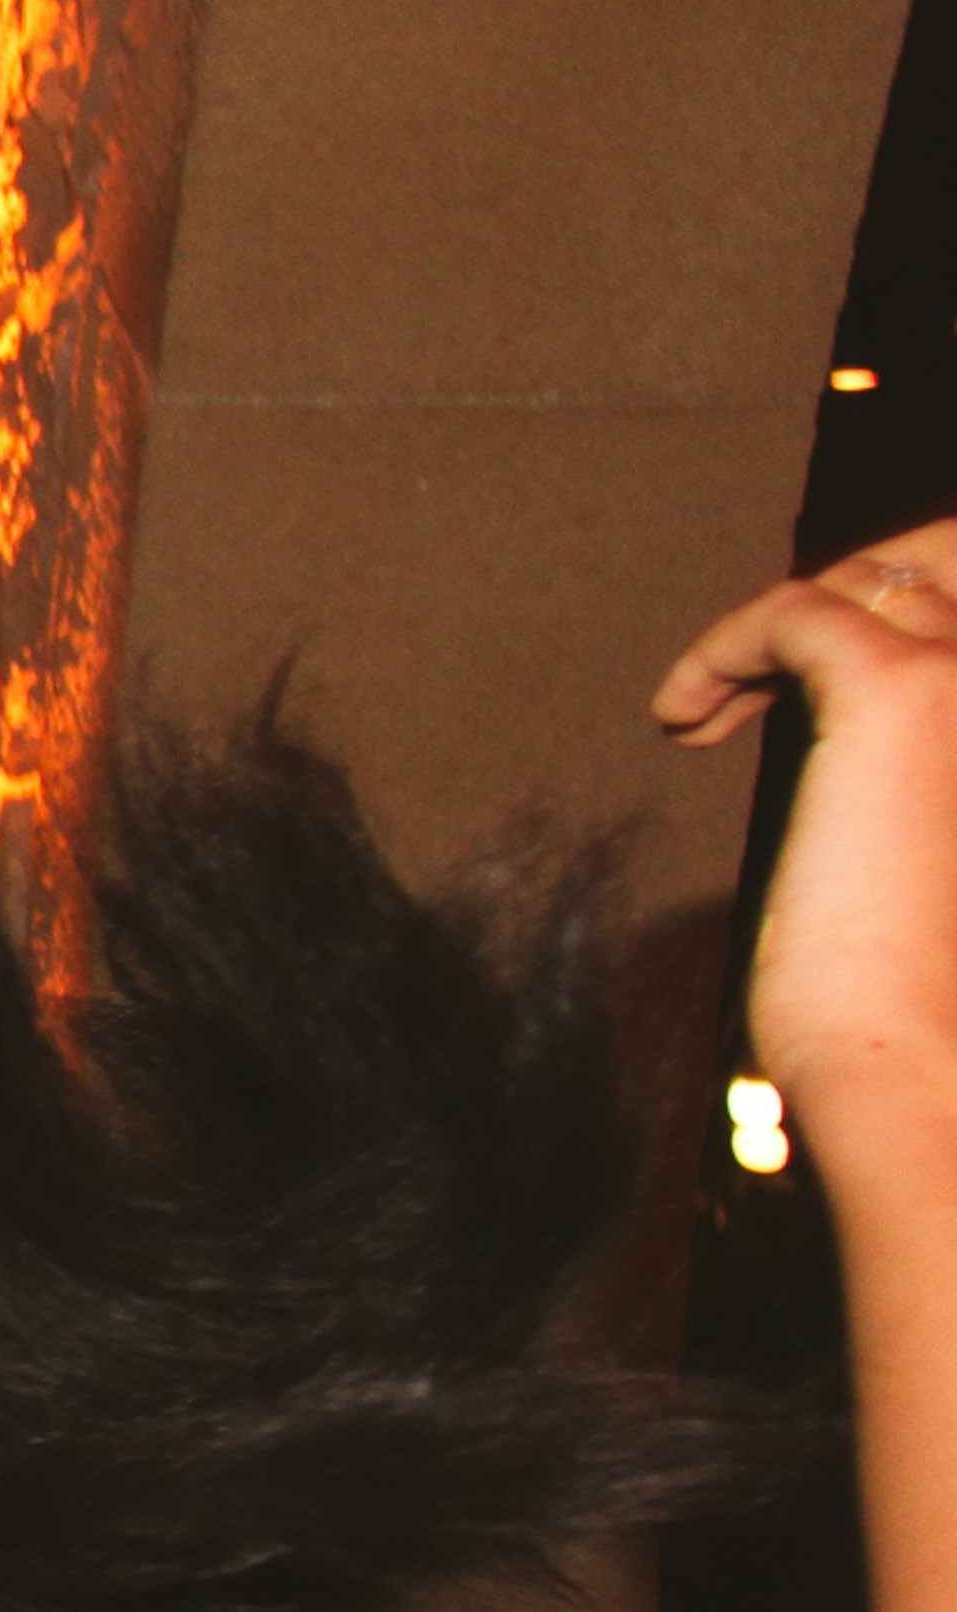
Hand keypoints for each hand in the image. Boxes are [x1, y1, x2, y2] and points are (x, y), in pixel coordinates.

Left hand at [660, 522, 956, 1143]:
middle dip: (839, 601)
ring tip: (706, 707)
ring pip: (872, 578)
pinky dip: (723, 650)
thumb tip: (863, 712)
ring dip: (776, 624)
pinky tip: (680, 720)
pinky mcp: (898, 688)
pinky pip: (793, 611)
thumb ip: (917, 767)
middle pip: (936, 567)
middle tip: (748, 684)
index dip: (891, 612)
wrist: (913, 1044)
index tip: (786, 686)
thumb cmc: (915, 974)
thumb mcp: (930, 837)